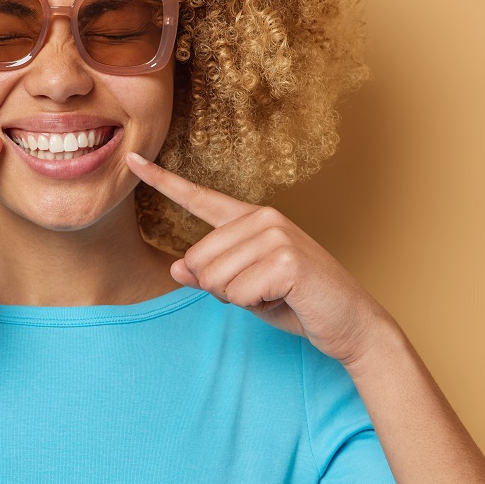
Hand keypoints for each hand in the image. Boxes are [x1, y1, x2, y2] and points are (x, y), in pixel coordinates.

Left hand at [125, 152, 391, 367]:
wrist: (351, 323)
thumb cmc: (297, 303)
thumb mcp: (245, 289)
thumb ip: (211, 276)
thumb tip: (176, 268)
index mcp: (250, 219)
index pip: (198, 198)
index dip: (162, 181)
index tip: (132, 160)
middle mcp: (262, 218)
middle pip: (196, 260)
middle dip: (219, 289)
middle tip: (260, 291)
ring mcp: (276, 234)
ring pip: (213, 279)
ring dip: (238, 299)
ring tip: (274, 294)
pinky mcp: (287, 258)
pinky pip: (238, 292)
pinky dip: (255, 305)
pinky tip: (285, 298)